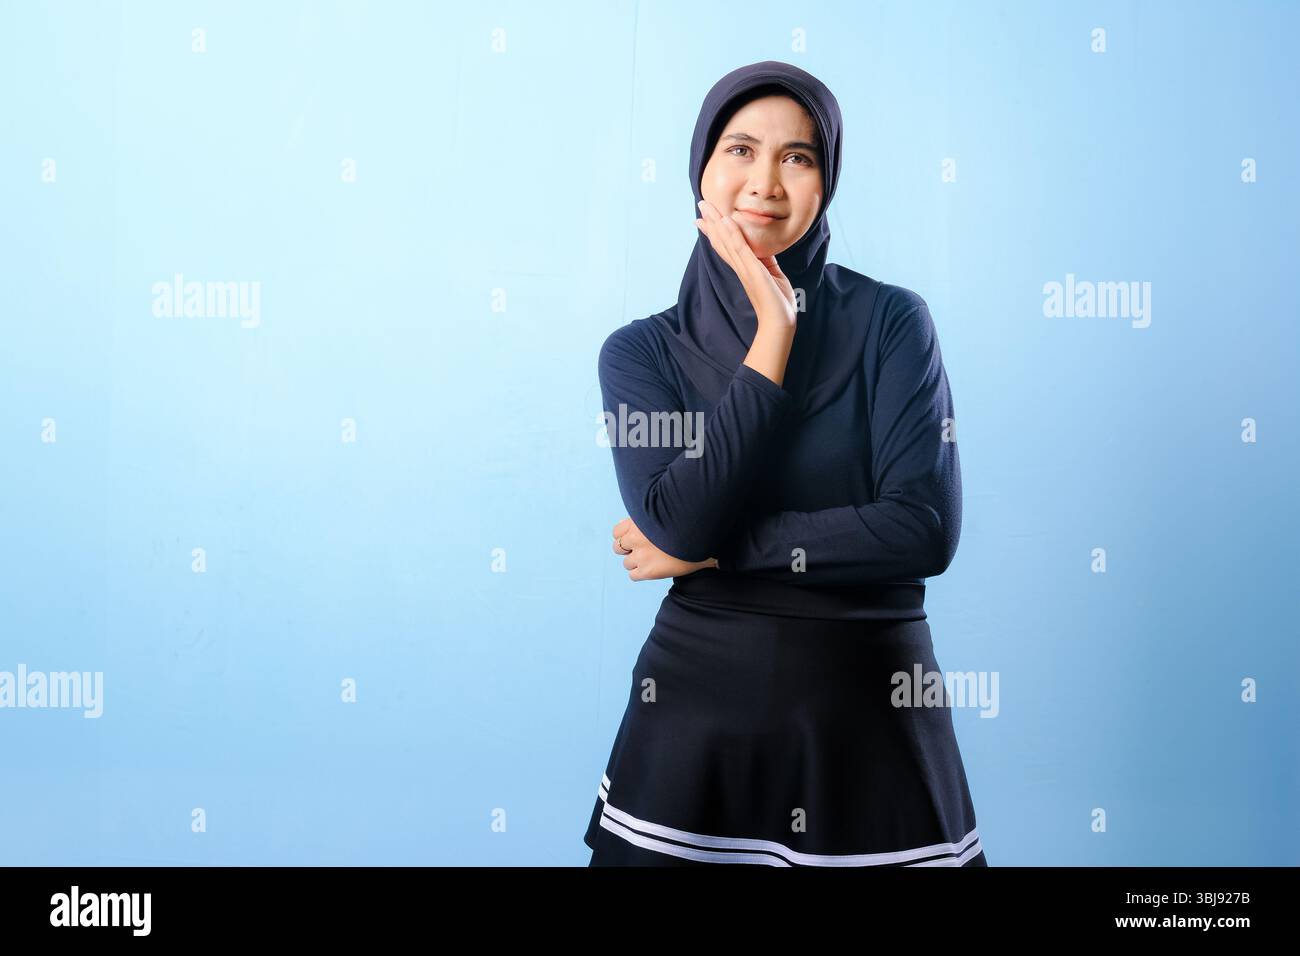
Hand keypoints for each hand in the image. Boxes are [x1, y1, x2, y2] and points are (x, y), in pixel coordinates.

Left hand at [612, 516, 717, 581]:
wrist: (703, 539)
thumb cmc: (689, 525)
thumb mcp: (665, 513)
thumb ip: (649, 519)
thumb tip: (636, 525)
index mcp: (638, 521)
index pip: (617, 531)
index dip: (626, 536)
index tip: (635, 538)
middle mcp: (636, 537)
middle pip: (618, 547)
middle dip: (629, 549)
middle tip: (644, 550)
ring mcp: (641, 555)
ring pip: (626, 563)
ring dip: (636, 562)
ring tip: (653, 559)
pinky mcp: (648, 571)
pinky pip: (633, 575)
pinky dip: (640, 573)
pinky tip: (654, 568)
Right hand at [696, 199, 798, 330]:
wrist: (779, 324)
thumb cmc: (777, 303)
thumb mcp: (773, 275)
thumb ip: (766, 261)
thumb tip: (763, 249)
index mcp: (744, 269)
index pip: (726, 247)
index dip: (715, 232)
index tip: (704, 220)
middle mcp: (741, 268)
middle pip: (721, 241)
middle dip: (711, 223)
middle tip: (700, 205)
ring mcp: (745, 269)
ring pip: (727, 242)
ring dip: (716, 223)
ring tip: (706, 208)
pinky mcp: (753, 271)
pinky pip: (741, 249)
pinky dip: (732, 234)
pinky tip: (725, 221)